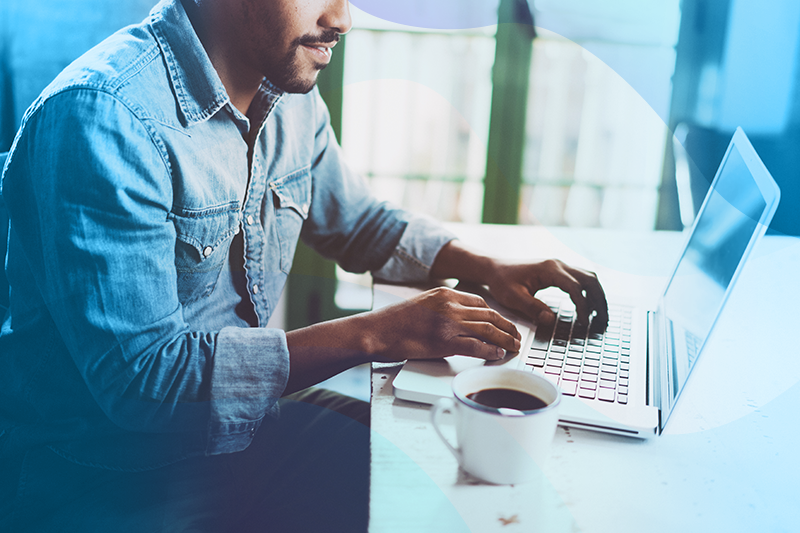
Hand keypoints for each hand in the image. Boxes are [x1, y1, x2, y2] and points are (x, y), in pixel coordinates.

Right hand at [365, 287, 521, 361]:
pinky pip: (477, 346)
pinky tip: (498, 355)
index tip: (503, 324)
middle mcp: (450, 305)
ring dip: (505, 340)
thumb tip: (461, 323)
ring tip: (514, 346)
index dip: (496, 316)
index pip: (480, 303)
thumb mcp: (422, 304)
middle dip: (507, 327)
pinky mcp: (445, 342)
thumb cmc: (394, 322)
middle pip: (490, 315)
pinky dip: (491, 351)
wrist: (376, 331)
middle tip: (516, 336)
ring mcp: (449, 323)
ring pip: (488, 330)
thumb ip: (443, 309)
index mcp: (444, 293)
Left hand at [485, 259, 607, 325]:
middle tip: (603, 321)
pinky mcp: (558, 271)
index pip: (575, 288)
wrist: (494, 269)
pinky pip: (581, 279)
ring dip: (597, 295)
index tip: (584, 322)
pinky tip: (589, 307)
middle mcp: (558, 264)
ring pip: (589, 277)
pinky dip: (589, 292)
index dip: (583, 306)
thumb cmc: (501, 281)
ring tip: (600, 316)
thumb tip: (550, 320)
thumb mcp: (513, 297)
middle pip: (590, 279)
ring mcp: (559, 266)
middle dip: (599, 300)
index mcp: (549, 270)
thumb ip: (532, 308)